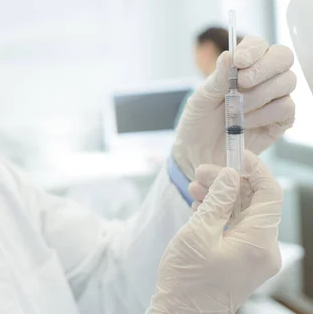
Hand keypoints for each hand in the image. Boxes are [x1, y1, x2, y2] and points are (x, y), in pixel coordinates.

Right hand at [147, 151, 282, 313]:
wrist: (181, 313)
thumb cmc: (187, 278)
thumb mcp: (198, 232)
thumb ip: (217, 200)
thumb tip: (230, 174)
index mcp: (259, 243)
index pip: (270, 194)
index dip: (254, 169)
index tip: (235, 154)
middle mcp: (264, 249)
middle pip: (255, 202)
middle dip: (229, 182)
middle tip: (201, 172)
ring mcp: (254, 256)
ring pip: (244, 213)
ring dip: (221, 197)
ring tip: (194, 188)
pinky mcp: (242, 260)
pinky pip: (238, 228)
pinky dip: (221, 214)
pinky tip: (200, 206)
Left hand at [173, 36, 295, 180]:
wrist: (197, 153)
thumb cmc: (198, 121)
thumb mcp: (201, 98)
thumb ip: (217, 79)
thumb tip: (229, 56)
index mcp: (242, 66)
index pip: (259, 45)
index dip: (253, 49)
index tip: (239, 61)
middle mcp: (263, 78)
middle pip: (283, 57)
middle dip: (262, 68)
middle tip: (241, 83)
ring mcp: (274, 98)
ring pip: (287, 82)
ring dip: (259, 95)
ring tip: (236, 110)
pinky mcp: (280, 120)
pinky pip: (286, 108)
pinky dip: (265, 114)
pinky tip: (246, 122)